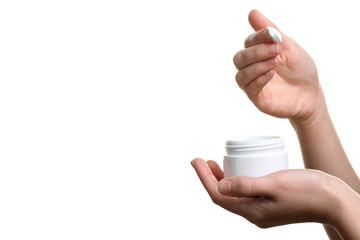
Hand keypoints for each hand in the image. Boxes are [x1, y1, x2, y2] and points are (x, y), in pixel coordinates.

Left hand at [190, 158, 339, 227]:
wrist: (333, 200)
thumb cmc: (307, 191)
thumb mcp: (274, 185)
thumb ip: (246, 186)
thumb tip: (221, 186)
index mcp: (252, 212)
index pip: (218, 196)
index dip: (204, 178)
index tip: (195, 160)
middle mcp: (254, 214)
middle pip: (224, 197)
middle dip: (209, 178)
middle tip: (200, 160)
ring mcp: (262, 210)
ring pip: (234, 195)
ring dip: (222, 179)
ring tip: (213, 163)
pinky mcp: (270, 204)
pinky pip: (245, 193)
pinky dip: (236, 181)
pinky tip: (237, 171)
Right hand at [234, 10, 323, 123]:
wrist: (311, 94)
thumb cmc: (300, 70)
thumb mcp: (288, 46)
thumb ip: (270, 32)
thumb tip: (252, 12)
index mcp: (258, 55)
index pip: (248, 43)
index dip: (258, 37)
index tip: (272, 34)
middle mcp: (252, 69)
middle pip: (239, 58)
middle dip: (256, 52)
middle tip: (275, 50)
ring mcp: (253, 84)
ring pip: (241, 75)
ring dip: (257, 66)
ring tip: (275, 62)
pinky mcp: (257, 99)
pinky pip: (249, 88)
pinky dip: (259, 79)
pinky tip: (271, 73)